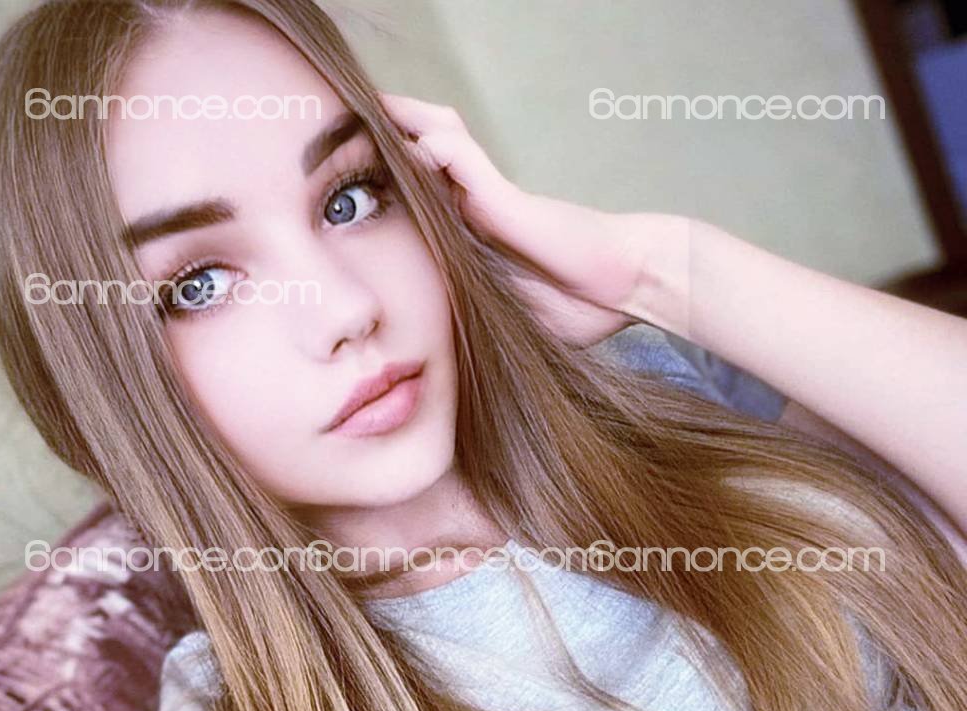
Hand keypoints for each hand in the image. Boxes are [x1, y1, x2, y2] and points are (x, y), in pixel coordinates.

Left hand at [379, 92, 649, 347]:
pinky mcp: (503, 197)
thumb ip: (475, 311)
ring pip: (437, 144)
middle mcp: (478, 211)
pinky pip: (459, 156)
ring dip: (402, 125)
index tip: (352, 187)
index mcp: (477, 239)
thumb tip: (434, 341)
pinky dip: (427, 143)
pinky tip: (394, 129)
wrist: (627, 287)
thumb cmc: (580, 307)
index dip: (392, 186)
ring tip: (362, 111)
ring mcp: (490, 199)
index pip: (425, 201)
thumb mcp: (510, 317)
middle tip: (342, 137)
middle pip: (424, 161)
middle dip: (387, 147)